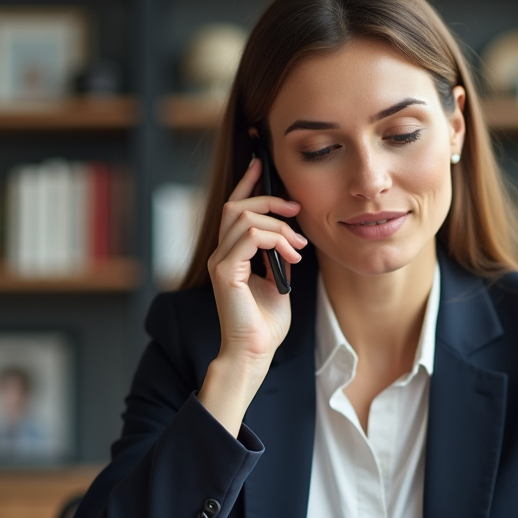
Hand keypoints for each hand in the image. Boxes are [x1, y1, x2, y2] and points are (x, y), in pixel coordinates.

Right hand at [199, 157, 306, 434]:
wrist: (255, 352)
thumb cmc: (265, 325)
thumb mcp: (279, 282)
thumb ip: (277, 257)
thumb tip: (288, 237)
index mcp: (231, 255)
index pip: (234, 209)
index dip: (246, 183)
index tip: (261, 164)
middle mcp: (220, 254)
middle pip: (236, 205)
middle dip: (268, 198)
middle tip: (296, 210)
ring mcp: (220, 261)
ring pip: (244, 217)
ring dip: (278, 226)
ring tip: (298, 247)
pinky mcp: (225, 271)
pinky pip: (250, 236)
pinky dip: (275, 239)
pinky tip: (291, 256)